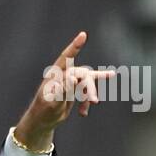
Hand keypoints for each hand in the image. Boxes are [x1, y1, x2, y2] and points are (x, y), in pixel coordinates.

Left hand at [14, 31, 115, 149]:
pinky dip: (100, 78)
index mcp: (55, 75)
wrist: (43, 120)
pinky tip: (112, 75)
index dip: (74, 47)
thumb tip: (73, 77)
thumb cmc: (44, 112)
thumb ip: (63, 90)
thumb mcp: (53, 104)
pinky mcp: (77, 86)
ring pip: (87, 82)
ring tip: (84, 112)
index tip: (83, 35)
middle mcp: (64, 74)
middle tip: (93, 102)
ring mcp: (71, 79)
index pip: (66, 58)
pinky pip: (90, 82)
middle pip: (82, 74)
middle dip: (89, 88)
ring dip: (89, 95)